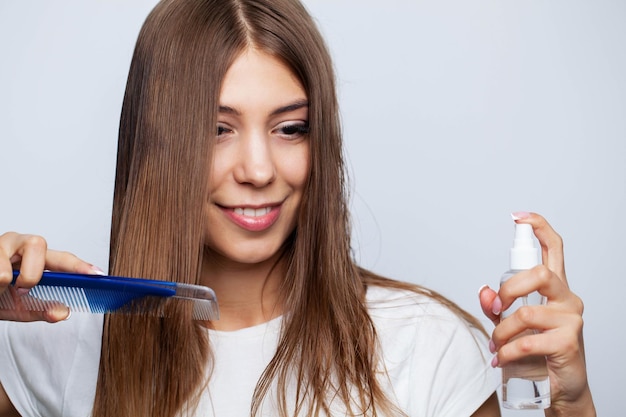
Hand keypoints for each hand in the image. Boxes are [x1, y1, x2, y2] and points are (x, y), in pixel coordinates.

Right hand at [0, 232, 100, 322]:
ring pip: (11, 260)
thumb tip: (63, 312)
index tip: (97, 274)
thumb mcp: (20, 307)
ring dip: (6, 282)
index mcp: (35, 257)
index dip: (79, 265)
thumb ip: (42, 310)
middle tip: (23, 289)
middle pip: (38, 243)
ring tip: (0, 288)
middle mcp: (19, 244)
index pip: (62, 258)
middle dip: (33, 272)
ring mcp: (0, 245)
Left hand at [478, 213, 595, 415]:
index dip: (538, 228)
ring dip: (501, 331)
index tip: (519, 217)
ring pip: (526, 312)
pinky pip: (527, 340)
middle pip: (539, 274)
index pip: (553, 249)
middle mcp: (567, 299)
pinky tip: (503, 358)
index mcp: (554, 289)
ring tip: (497, 346)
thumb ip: (497, 306)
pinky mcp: (569, 342)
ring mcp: (571, 320)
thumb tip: (484, 291)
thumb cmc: (537, 351)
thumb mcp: (512, 324)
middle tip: (495, 309)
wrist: (560, 389)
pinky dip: (507, 351)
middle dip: (508, 290)